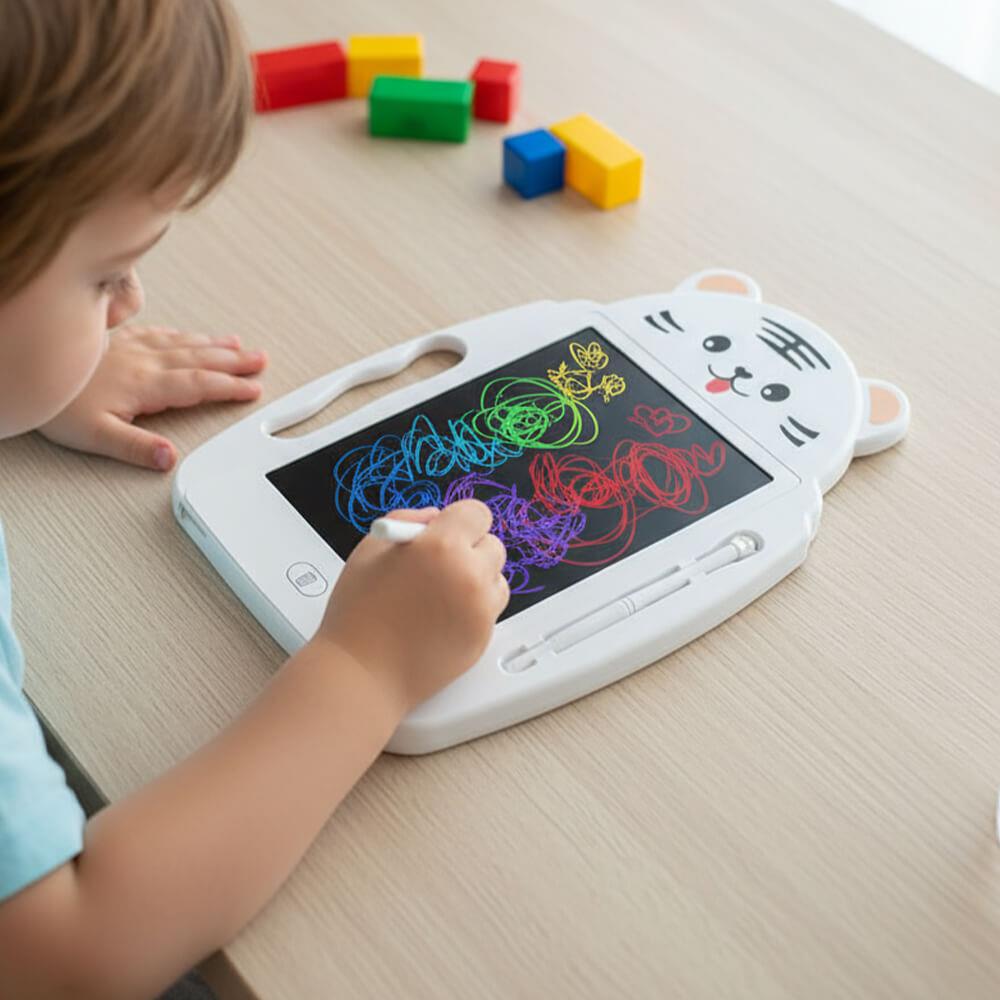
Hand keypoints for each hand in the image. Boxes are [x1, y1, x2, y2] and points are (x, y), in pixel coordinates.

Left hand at [38, 325, 266, 470]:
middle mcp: (143, 362)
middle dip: (234, 362)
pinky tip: (190, 335)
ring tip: (239, 346)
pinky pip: (160, 333)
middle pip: (199, 359)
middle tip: (260, 361)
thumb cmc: (57, 406)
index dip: (229, 387)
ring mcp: (131, 347)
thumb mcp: (95, 436)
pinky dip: (183, 335)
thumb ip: (135, 447)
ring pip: (183, 343)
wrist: (23, 366)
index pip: (198, 385)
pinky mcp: (117, 340)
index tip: (253, 389)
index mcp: (144, 385)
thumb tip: (169, 458)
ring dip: (215, 345)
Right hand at [317, 501, 509, 715]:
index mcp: (441, 545)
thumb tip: (435, 517)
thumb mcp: (371, 548)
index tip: (448, 529)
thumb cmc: (358, 613)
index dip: (459, 520)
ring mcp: (480, 608)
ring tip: (439, 594)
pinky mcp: (484, 636)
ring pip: (496, 578)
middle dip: (469, 549)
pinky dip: (474, 608)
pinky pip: (491, 609)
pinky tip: (441, 616)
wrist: (362, 672)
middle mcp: (469, 574)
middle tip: (439, 564)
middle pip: (493, 545)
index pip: (476, 513)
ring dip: (476, 579)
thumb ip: (408, 520)